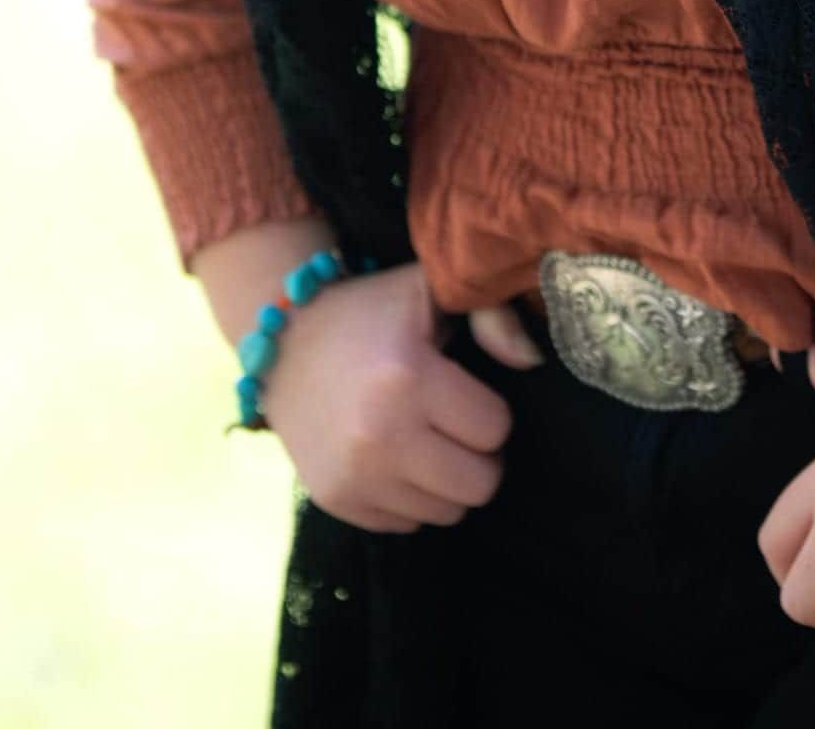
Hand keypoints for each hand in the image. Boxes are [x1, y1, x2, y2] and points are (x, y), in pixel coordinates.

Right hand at [258, 262, 546, 534]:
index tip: (466, 392)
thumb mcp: (430, 290)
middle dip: (479, 457)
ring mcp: (354, 476)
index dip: (489, 411)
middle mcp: (379, 436)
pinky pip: (406, 524)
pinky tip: (394, 458)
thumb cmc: (372, 312)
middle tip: (457, 427)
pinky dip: (410, 497)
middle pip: (478, 485)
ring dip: (446, 481)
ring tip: (426, 441)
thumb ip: (492, 315)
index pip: (494, 430)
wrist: (284, 345)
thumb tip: (530, 360)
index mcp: (409, 378)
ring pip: (446, 513)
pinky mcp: (335, 500)